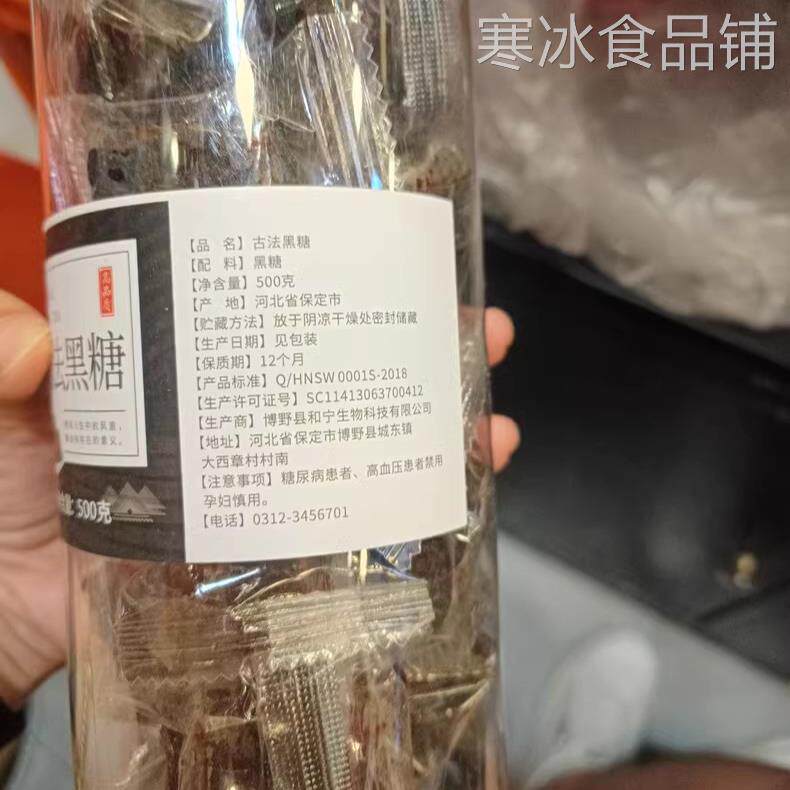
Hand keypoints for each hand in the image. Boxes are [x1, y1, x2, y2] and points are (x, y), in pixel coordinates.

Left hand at [0, 291, 518, 705]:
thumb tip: (44, 341)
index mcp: (177, 358)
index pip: (268, 297)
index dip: (329, 271)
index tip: (388, 251)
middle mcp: (231, 407)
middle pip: (338, 364)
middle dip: (414, 343)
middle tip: (476, 329)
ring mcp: (254, 477)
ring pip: (358, 435)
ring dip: (431, 422)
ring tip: (489, 414)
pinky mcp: (262, 543)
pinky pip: (344, 518)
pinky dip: (405, 508)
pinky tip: (456, 494)